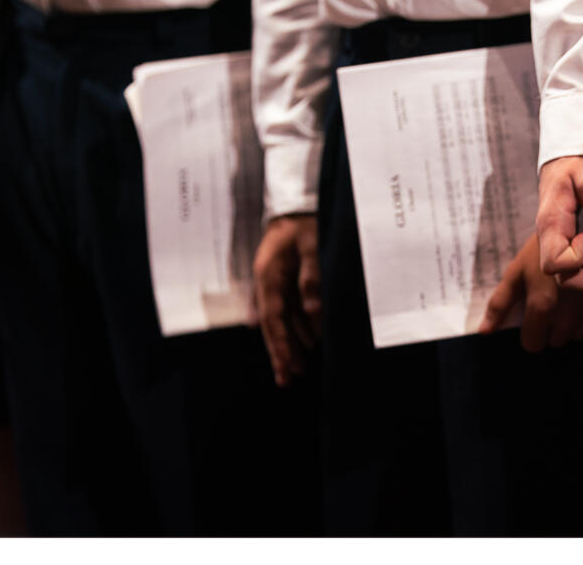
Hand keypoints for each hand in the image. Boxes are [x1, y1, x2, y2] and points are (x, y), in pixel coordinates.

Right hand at [252, 214, 320, 386]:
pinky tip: (303, 341)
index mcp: (269, 275)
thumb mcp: (312, 245)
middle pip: (272, 324)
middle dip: (280, 352)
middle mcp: (268, 282)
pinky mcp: (284, 278)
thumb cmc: (305, 221)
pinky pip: (288, 307)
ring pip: (281, 318)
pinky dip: (295, 325)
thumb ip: (312, 276)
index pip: (273, 318)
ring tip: (299, 367)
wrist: (297, 202)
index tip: (286, 366)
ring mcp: (275, 281)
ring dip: (291, 342)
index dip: (279, 344)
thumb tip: (314, 311)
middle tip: (288, 379)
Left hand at [480, 233, 582, 351]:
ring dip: (576, 324)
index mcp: (542, 307)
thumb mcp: (517, 271)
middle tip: (556, 300)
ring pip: (579, 336)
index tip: (536, 316)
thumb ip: (500, 303)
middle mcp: (568, 315)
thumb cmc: (544, 251)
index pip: (533, 344)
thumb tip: (484, 332)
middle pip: (557, 341)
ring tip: (574, 297)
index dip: (532, 332)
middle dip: (554, 327)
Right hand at [535, 155, 582, 290]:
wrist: (569, 149)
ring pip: (569, 274)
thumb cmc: (579, 160)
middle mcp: (549, 235)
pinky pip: (575, 263)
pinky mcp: (566, 237)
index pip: (554, 264)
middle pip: (562, 277)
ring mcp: (556, 238)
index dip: (576, 259)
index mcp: (550, 222)